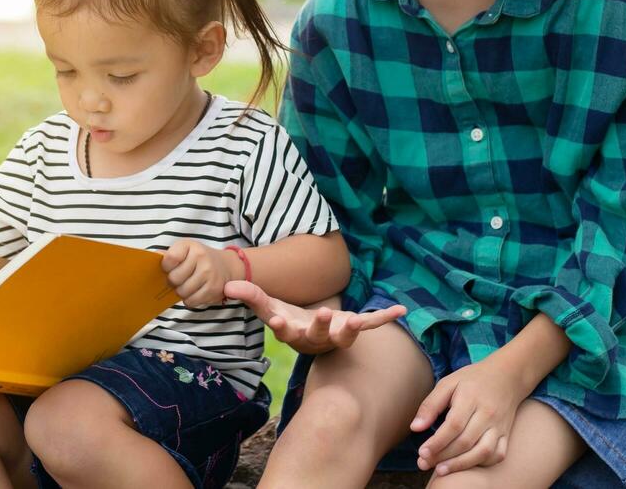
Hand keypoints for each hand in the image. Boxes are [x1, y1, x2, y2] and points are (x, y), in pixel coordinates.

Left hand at [162, 239, 238, 307]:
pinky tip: (195, 292)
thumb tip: (152, 258)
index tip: (169, 268)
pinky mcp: (213, 288)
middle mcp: (201, 257)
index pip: (169, 258)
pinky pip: (191, 301)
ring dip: (182, 292)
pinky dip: (190, 300)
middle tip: (179, 280)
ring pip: (182, 292)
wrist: (227, 266)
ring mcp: (208, 273)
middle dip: (173, 282)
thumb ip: (169, 255)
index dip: (165, 267)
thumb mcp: (185, 250)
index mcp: (190, 245)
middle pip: (174, 278)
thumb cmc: (200, 259)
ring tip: (187, 286)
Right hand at [224, 280, 405, 354]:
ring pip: (344, 336)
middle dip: (319, 325)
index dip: (280, 327)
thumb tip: (225, 287)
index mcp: (293, 333)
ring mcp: (336, 334)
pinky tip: (400, 310)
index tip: (276, 321)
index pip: (284, 331)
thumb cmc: (288, 318)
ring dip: (351, 329)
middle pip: (316, 335)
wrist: (312, 332)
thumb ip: (251, 295)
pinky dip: (384, 317)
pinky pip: (370, 324)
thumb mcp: (269, 305)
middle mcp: (315, 338)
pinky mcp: (353, 328)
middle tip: (322, 314)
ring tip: (356, 320)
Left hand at [410, 355, 528, 476]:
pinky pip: (498, 454)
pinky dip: (482, 463)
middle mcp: (488, 413)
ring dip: (461, 464)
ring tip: (441, 470)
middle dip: (443, 456)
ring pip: (483, 452)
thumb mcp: (448, 383)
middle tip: (424, 463)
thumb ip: (430, 405)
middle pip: (466, 441)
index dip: (437, 442)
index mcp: (471, 397)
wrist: (507, 376)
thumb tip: (415, 428)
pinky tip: (465, 464)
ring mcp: (500, 425)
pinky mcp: (506, 434)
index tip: (422, 453)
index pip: (454, 425)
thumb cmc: (472, 380)